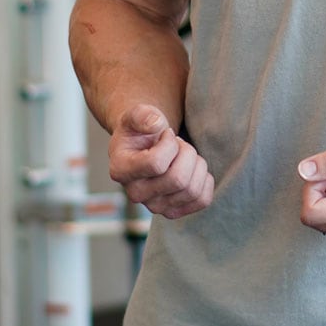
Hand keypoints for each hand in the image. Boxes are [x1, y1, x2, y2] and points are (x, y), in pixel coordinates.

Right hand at [109, 104, 213, 218]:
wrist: (146, 146)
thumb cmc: (141, 130)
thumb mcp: (137, 115)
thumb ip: (142, 114)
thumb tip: (156, 124)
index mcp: (120, 170)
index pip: (156, 164)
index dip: (170, 144)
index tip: (166, 134)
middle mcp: (134, 194)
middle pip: (178, 180)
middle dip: (187, 154)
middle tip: (179, 145)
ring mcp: (154, 206)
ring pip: (192, 189)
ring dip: (196, 165)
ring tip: (184, 155)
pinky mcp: (173, 211)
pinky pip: (202, 200)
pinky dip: (205, 180)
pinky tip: (193, 169)